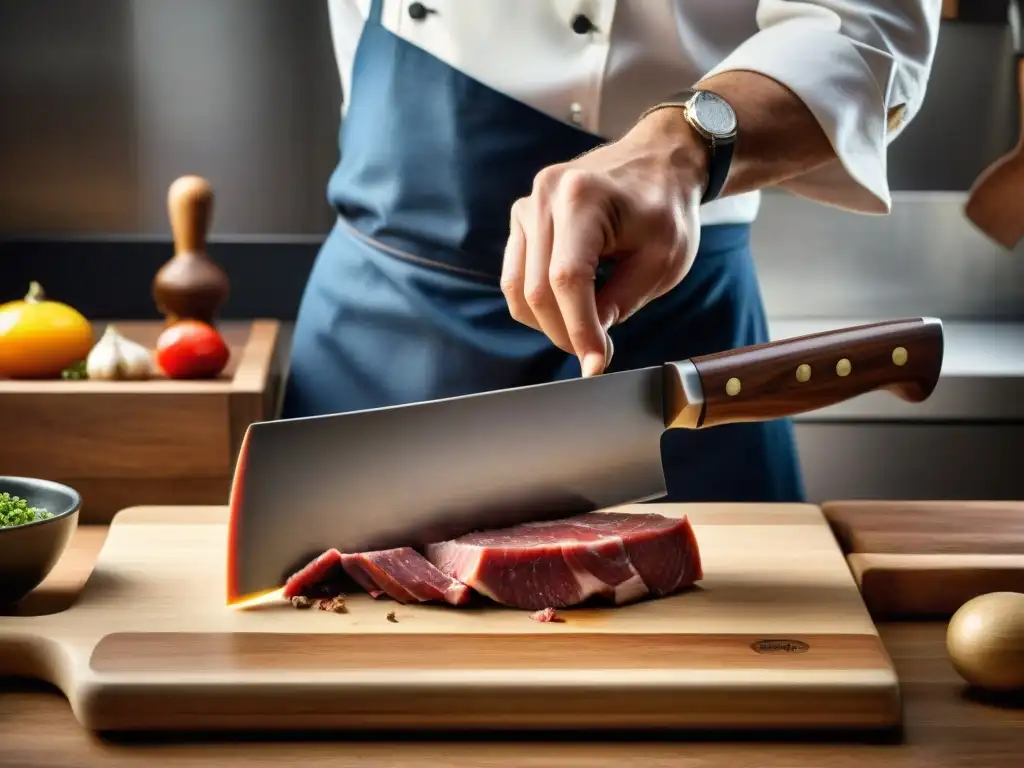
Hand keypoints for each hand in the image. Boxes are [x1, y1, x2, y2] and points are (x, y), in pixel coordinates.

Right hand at [500, 108, 708, 376]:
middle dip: (565, 332)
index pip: (567, 279)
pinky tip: (571, 307)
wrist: (658, 161)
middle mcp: (546, 196)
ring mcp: (528, 204)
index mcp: (583, 198)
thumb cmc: (666, 207)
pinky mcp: (522, 217)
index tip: (597, 364)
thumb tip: (588, 343)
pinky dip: (538, 303)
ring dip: (548, 322)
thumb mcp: (660, 261)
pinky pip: (516, 275)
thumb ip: (620, 303)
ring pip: (517, 288)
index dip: (579, 329)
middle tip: (596, 354)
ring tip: (585, 330)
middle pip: (537, 289)